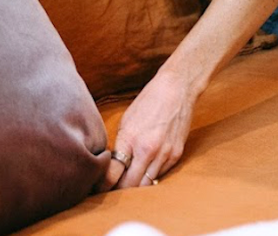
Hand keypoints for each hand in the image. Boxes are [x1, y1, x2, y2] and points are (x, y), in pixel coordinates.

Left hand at [97, 68, 196, 191]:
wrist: (178, 88)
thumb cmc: (150, 100)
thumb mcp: (127, 121)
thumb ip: (121, 146)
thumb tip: (115, 167)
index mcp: (131, 139)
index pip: (113, 175)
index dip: (104, 185)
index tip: (99, 187)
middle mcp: (148, 150)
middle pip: (130, 186)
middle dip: (120, 189)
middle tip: (113, 187)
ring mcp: (165, 154)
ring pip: (146, 184)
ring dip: (136, 183)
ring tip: (129, 178)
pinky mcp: (177, 154)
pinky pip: (160, 174)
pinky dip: (151, 175)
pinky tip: (146, 167)